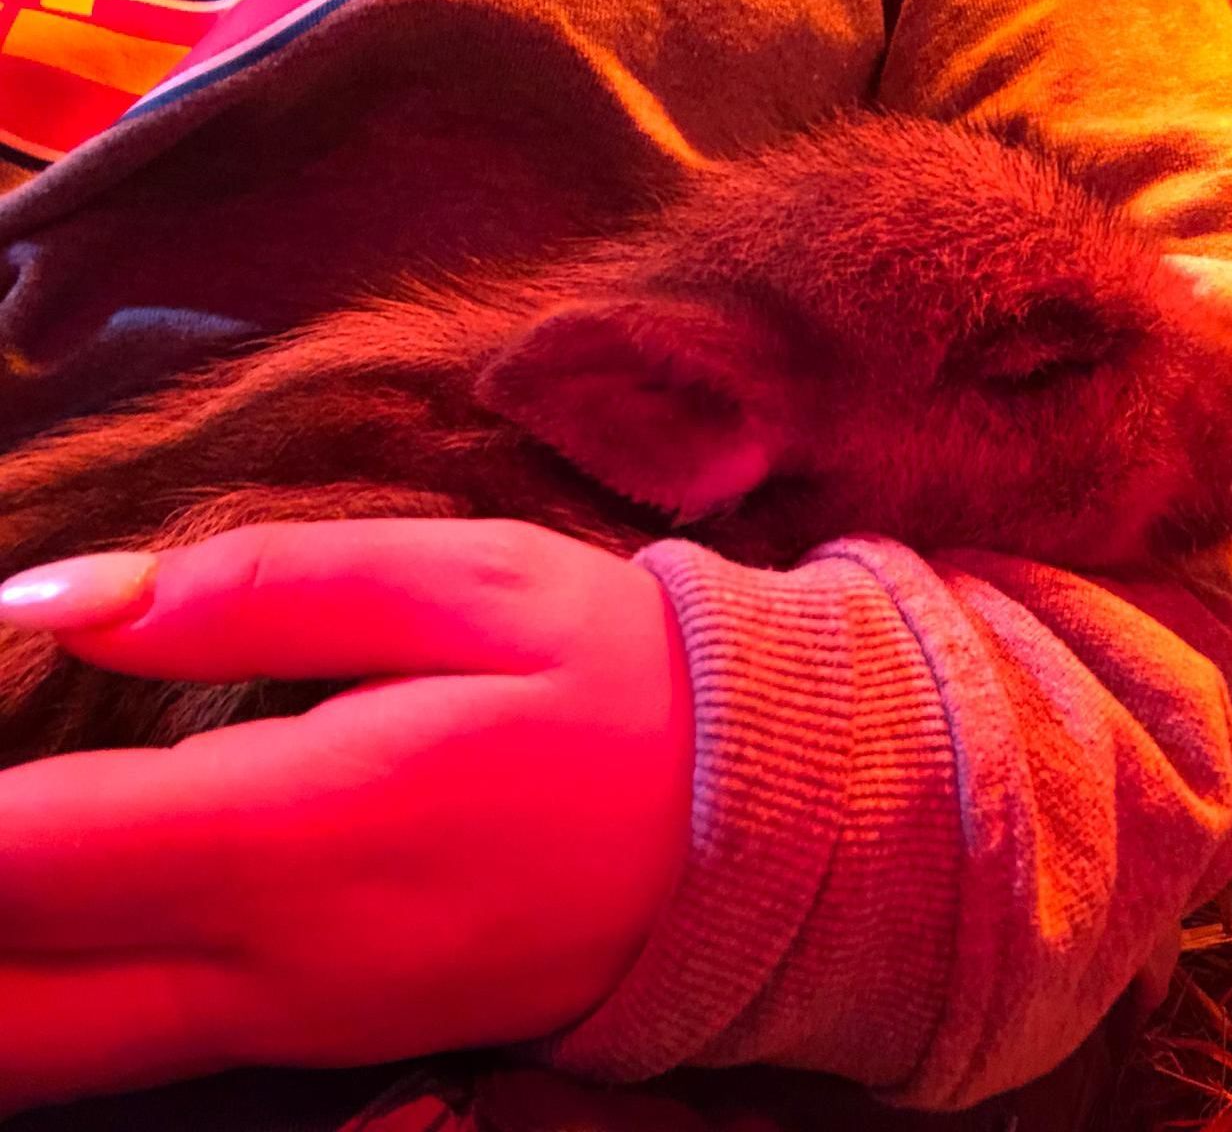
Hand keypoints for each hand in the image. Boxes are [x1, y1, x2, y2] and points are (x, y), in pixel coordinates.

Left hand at [0, 519, 694, 1113]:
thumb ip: (256, 590)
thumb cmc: (612, 681)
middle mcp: (277, 966)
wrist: (749, 832)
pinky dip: (39, 1002)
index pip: (20, 860)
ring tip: (1, 866)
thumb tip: (53, 602)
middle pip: (6, 1010)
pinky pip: (126, 1050)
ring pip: (48, 1052)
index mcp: (304, 830)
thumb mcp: (464, 586)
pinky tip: (34, 928)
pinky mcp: (323, 1041)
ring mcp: (298, 1026)